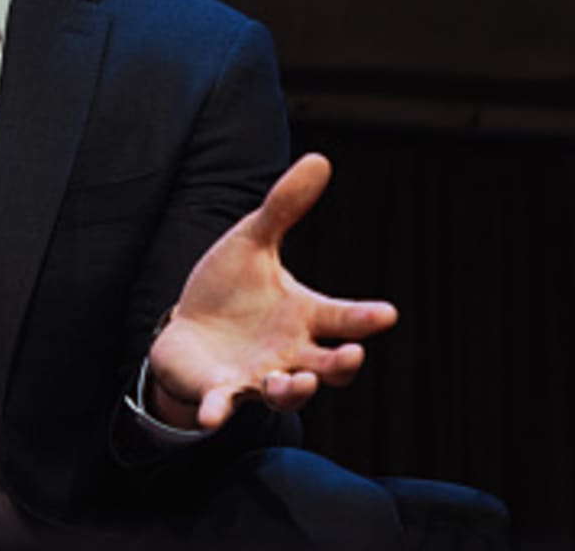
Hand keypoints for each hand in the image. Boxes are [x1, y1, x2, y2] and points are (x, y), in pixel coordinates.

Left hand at [147, 153, 396, 428]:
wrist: (187, 330)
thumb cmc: (229, 289)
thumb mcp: (253, 242)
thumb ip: (284, 208)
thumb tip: (320, 158)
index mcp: (304, 317)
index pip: (342, 319)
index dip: (364, 318)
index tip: (387, 314)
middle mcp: (290, 353)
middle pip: (328, 367)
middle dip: (340, 364)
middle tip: (351, 355)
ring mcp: (258, 376)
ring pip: (287, 393)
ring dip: (295, 390)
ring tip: (296, 379)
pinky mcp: (222, 391)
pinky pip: (223, 406)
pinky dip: (219, 411)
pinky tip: (214, 416)